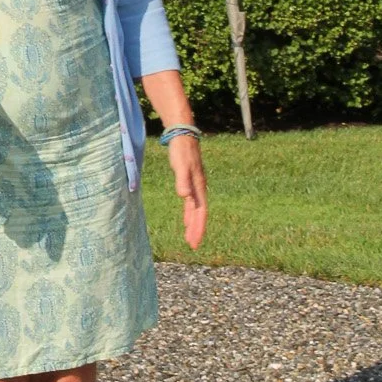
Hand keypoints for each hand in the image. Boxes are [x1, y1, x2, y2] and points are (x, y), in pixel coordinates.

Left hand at [168, 134, 207, 250]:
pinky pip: (191, 203)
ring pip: (195, 209)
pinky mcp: (189, 182)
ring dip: (193, 224)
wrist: (182, 136)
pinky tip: (186, 219)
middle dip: (197, 230)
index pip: (200, 212)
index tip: (194, 241)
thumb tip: (184, 196)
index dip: (198, 227)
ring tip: (190, 237)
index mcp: (198, 187)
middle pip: (199, 214)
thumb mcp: (180, 166)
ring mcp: (195, 186)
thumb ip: (182, 181)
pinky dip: (189, 213)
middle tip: (192, 245)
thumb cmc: (181, 151)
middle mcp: (199, 188)